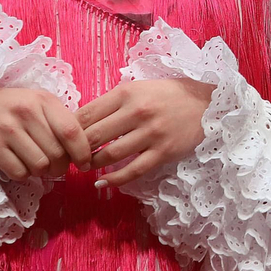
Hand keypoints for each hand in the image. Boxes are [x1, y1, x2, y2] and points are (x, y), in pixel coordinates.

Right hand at [0, 86, 89, 181]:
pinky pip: (19, 173)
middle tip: (56, 167)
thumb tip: (84, 151)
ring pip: (39, 166)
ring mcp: (6, 130)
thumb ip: (61, 122)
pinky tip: (19, 163)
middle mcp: (25, 112)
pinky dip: (23, 174)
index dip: (82, 152)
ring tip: (35, 163)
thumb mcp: (39, 104)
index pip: (71, 132)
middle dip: (60, 167)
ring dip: (41, 172)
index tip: (85, 163)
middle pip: (57, 154)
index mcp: (43, 100)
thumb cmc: (12, 107)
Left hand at [75, 77, 214, 187]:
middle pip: (94, 136)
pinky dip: (114, 180)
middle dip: (77, 150)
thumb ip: (113, 102)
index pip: (86, 114)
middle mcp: (137, 112)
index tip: (64, 139)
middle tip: (70, 157)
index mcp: (127, 93)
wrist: (207, 104)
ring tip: (86, 167)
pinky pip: (133, 171)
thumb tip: (81, 120)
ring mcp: (151, 134)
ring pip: (110, 155)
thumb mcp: (138, 88)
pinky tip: (101, 183)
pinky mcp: (163, 152)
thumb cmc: (168, 95)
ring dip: (93, 165)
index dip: (69, 130)